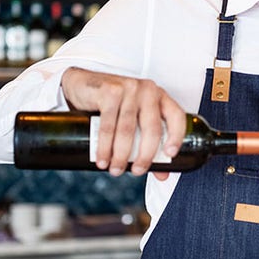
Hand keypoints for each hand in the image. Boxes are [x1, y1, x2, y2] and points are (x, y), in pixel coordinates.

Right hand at [60, 67, 184, 178]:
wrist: (81, 84)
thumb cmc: (112, 105)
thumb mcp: (134, 120)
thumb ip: (148, 144)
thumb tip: (162, 174)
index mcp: (160, 97)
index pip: (176, 116)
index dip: (176, 136)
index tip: (170, 154)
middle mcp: (147, 91)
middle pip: (152, 128)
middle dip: (145, 155)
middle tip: (137, 171)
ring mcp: (129, 89)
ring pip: (127, 130)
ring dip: (121, 155)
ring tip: (115, 170)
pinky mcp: (109, 92)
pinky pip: (108, 125)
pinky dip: (104, 146)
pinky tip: (102, 159)